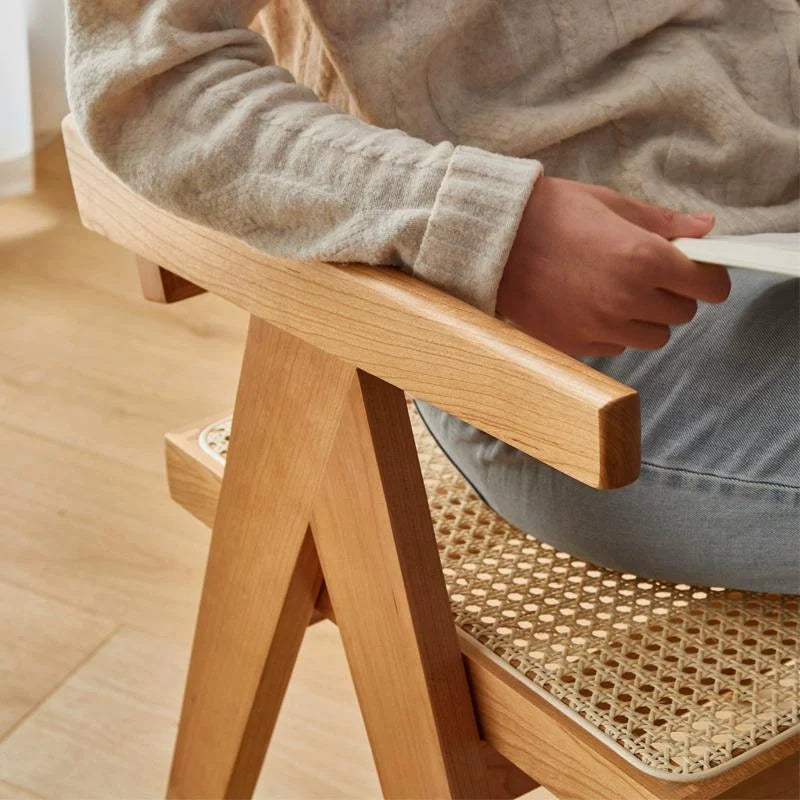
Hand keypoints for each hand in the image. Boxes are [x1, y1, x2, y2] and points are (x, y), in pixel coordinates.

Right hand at [496, 176, 730, 355]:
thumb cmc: (549, 214)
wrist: (491, 240)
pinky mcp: (575, 345)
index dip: (707, 277)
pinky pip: (616, 348)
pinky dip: (614, 332)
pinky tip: (591, 306)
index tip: (695, 270)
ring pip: (652, 338)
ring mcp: (599, 327)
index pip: (709, 287)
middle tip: (648, 274)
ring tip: (618, 293)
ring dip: (646, 319)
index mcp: (644, 258)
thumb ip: (663, 223)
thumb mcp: (610, 204)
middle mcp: (626, 300)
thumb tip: (705, 229)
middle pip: (683, 315)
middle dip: (674, 294)